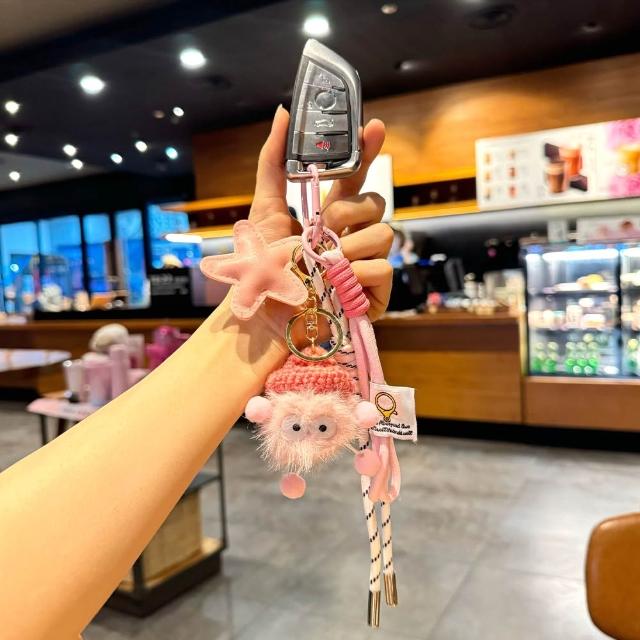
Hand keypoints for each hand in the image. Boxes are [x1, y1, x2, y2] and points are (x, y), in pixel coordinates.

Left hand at [249, 106, 392, 324]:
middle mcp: (353, 236)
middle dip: (349, 209)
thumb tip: (283, 113)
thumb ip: (272, 163)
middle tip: (323, 225)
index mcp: (331, 216)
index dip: (367, 152)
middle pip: (376, 202)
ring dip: (350, 245)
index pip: (357, 178)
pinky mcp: (375, 293)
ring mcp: (366, 263)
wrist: (261, 314)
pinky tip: (338, 283)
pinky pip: (384, 267)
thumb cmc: (261, 267)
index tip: (373, 126)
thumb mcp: (263, 210)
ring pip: (384, 232)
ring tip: (324, 262)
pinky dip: (359, 273)